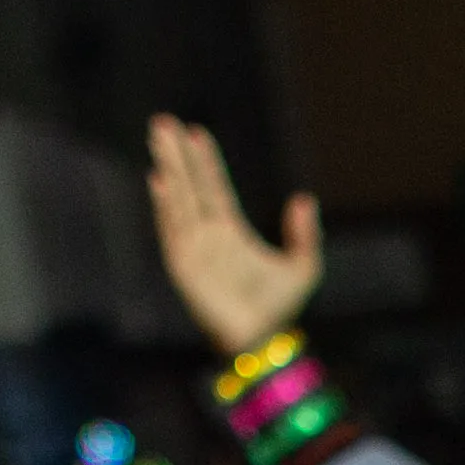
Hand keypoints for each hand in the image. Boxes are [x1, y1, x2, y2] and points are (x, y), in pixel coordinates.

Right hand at [145, 115, 321, 360]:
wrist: (262, 342)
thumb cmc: (278, 311)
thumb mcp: (303, 268)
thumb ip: (305, 235)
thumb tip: (304, 199)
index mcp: (231, 232)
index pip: (214, 188)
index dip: (205, 161)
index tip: (196, 132)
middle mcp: (207, 236)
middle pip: (189, 185)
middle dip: (176, 154)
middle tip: (163, 122)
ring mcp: (193, 249)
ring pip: (178, 199)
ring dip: (168, 167)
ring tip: (158, 136)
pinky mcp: (183, 267)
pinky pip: (172, 230)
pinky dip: (165, 206)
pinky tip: (159, 180)